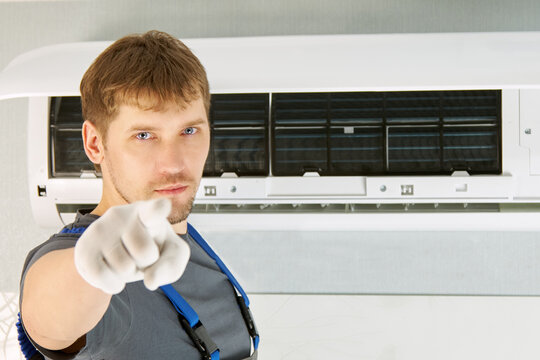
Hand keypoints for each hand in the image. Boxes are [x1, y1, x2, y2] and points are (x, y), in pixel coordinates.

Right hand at [74, 198, 189, 293]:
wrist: (121, 251)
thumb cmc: (152, 247)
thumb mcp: (172, 255)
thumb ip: (171, 266)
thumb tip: (150, 281)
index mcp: (147, 211)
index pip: (154, 209)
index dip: (159, 209)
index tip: (163, 207)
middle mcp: (121, 214)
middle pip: (145, 252)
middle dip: (147, 262)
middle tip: (141, 253)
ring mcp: (100, 229)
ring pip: (124, 268)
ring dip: (129, 274)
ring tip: (126, 259)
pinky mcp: (84, 247)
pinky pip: (101, 277)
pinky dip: (112, 285)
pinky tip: (113, 274)